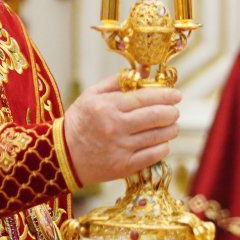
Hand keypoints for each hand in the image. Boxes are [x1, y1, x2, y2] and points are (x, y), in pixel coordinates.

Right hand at [62, 75, 180, 189]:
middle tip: (175, 110)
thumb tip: (142, 73)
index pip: (145, 98)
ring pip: (159, 136)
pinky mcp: (124, 166)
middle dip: (172, 112)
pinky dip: (164, 146)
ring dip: (172, 129)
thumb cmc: (79, 122)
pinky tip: (162, 142)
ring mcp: (121, 148)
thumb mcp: (91, 95)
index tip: (177, 94)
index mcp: (108, 107)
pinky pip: (154, 155)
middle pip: (156, 116)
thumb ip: (116, 82)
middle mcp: (116, 127)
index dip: (166, 95)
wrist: (63, 156)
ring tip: (172, 125)